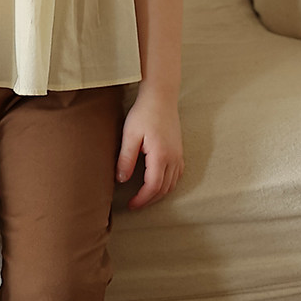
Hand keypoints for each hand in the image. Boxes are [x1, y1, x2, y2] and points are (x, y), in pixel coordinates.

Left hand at [116, 87, 183, 209]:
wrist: (161, 96)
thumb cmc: (144, 113)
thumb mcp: (130, 136)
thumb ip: (126, 159)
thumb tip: (121, 180)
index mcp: (161, 156)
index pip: (153, 187)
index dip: (142, 199)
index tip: (130, 205)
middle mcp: (173, 158)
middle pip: (164, 189)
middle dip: (149, 200)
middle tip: (135, 204)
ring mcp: (178, 154)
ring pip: (173, 183)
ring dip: (159, 193)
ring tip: (144, 196)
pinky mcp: (179, 150)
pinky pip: (178, 174)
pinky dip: (168, 183)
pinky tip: (159, 183)